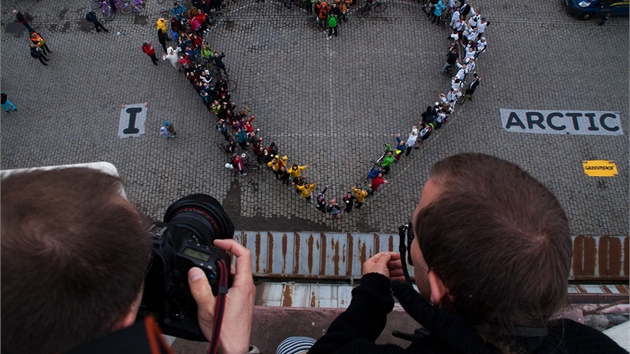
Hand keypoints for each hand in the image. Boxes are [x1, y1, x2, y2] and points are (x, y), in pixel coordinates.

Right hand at [188, 239, 254, 353]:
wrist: (233, 348)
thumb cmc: (226, 332)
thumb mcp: (207, 308)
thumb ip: (200, 288)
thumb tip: (194, 272)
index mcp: (243, 284)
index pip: (243, 254)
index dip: (230, 243)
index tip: (218, 242)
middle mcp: (247, 287)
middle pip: (236, 263)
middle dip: (220, 260)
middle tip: (206, 260)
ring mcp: (245, 294)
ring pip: (233, 275)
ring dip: (220, 273)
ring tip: (206, 277)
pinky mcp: (241, 301)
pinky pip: (232, 285)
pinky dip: (221, 283)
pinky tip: (210, 291)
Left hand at [362, 252, 403, 280]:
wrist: (376, 291)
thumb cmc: (375, 278)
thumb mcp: (381, 264)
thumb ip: (385, 257)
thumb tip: (388, 254)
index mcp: (371, 263)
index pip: (382, 256)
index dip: (391, 255)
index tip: (399, 255)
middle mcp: (375, 270)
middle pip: (387, 264)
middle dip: (396, 264)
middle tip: (402, 264)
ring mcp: (380, 277)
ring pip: (391, 271)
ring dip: (398, 271)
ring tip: (403, 271)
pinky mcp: (384, 283)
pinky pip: (392, 279)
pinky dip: (398, 278)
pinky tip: (402, 277)